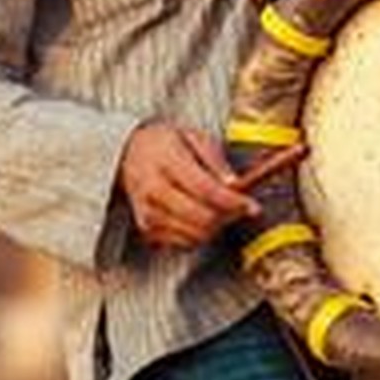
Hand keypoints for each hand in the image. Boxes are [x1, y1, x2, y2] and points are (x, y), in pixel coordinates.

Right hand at [119, 120, 258, 251]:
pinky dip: (200, 234)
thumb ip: (215, 159)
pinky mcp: (147, 229)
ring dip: (216, 226)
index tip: (252, 206)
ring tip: (220, 210)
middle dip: (228, 216)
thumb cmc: (164, 144)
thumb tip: (234, 184)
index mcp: (166, 162)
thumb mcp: (193, 137)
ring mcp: (149, 213)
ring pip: (195, 234)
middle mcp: (154, 190)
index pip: (206, 190)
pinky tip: (201, 216)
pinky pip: (184, 242)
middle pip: (202, 217)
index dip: (233, 201)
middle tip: (239, 208)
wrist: (127, 154)